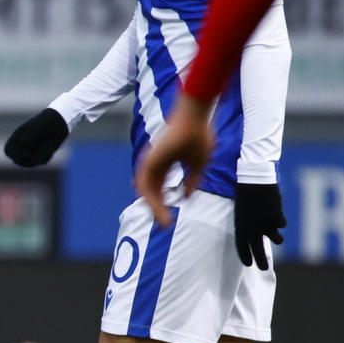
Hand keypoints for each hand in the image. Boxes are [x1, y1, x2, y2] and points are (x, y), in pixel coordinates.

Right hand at [3, 108, 68, 166]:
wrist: (58, 123)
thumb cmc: (45, 123)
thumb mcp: (37, 127)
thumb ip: (29, 135)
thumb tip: (23, 145)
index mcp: (16, 138)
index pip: (8, 150)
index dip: (16, 155)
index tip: (29, 155)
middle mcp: (20, 147)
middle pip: (19, 161)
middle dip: (31, 159)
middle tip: (41, 153)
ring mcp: (29, 153)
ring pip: (32, 163)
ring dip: (42, 154)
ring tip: (50, 142)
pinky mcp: (39, 157)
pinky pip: (42, 161)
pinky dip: (48, 153)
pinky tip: (51, 143)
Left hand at [134, 94, 212, 226]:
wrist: (193, 118)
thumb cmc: (198, 136)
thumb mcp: (198, 164)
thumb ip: (192, 181)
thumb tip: (188, 198)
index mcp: (166, 163)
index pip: (161, 188)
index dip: (164, 203)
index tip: (171, 217)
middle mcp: (156, 163)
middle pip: (152, 191)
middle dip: (158, 209)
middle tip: (165, 224)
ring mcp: (150, 162)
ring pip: (147, 191)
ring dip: (154, 208)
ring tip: (164, 222)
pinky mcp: (149, 160)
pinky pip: (145, 185)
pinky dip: (150, 198)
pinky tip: (159, 209)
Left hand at [233, 183, 286, 268]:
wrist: (255, 179)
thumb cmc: (246, 193)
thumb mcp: (243, 211)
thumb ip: (249, 225)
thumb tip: (260, 236)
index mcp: (240, 226)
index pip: (241, 247)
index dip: (245, 256)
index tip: (249, 264)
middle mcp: (252, 229)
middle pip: (258, 251)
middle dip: (261, 261)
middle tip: (263, 269)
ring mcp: (265, 225)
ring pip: (277, 240)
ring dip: (277, 237)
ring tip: (275, 230)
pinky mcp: (277, 218)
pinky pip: (282, 224)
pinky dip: (280, 219)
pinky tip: (276, 209)